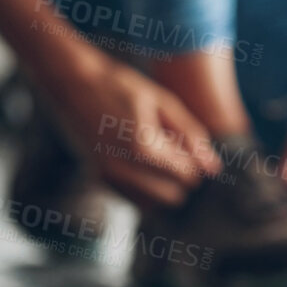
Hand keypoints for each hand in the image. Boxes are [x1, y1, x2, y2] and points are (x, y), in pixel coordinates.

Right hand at [42, 53, 221, 208]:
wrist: (72, 83)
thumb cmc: (120, 86)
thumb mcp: (163, 103)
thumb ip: (191, 135)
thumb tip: (214, 167)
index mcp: (144, 149)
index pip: (187, 176)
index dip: (194, 160)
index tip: (185, 139)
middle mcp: (122, 170)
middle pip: (172, 197)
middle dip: (179, 176)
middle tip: (171, 145)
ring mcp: (106, 177)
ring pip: (151, 203)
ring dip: (161, 184)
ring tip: (154, 150)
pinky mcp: (96, 178)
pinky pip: (131, 198)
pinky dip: (143, 185)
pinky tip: (139, 157)